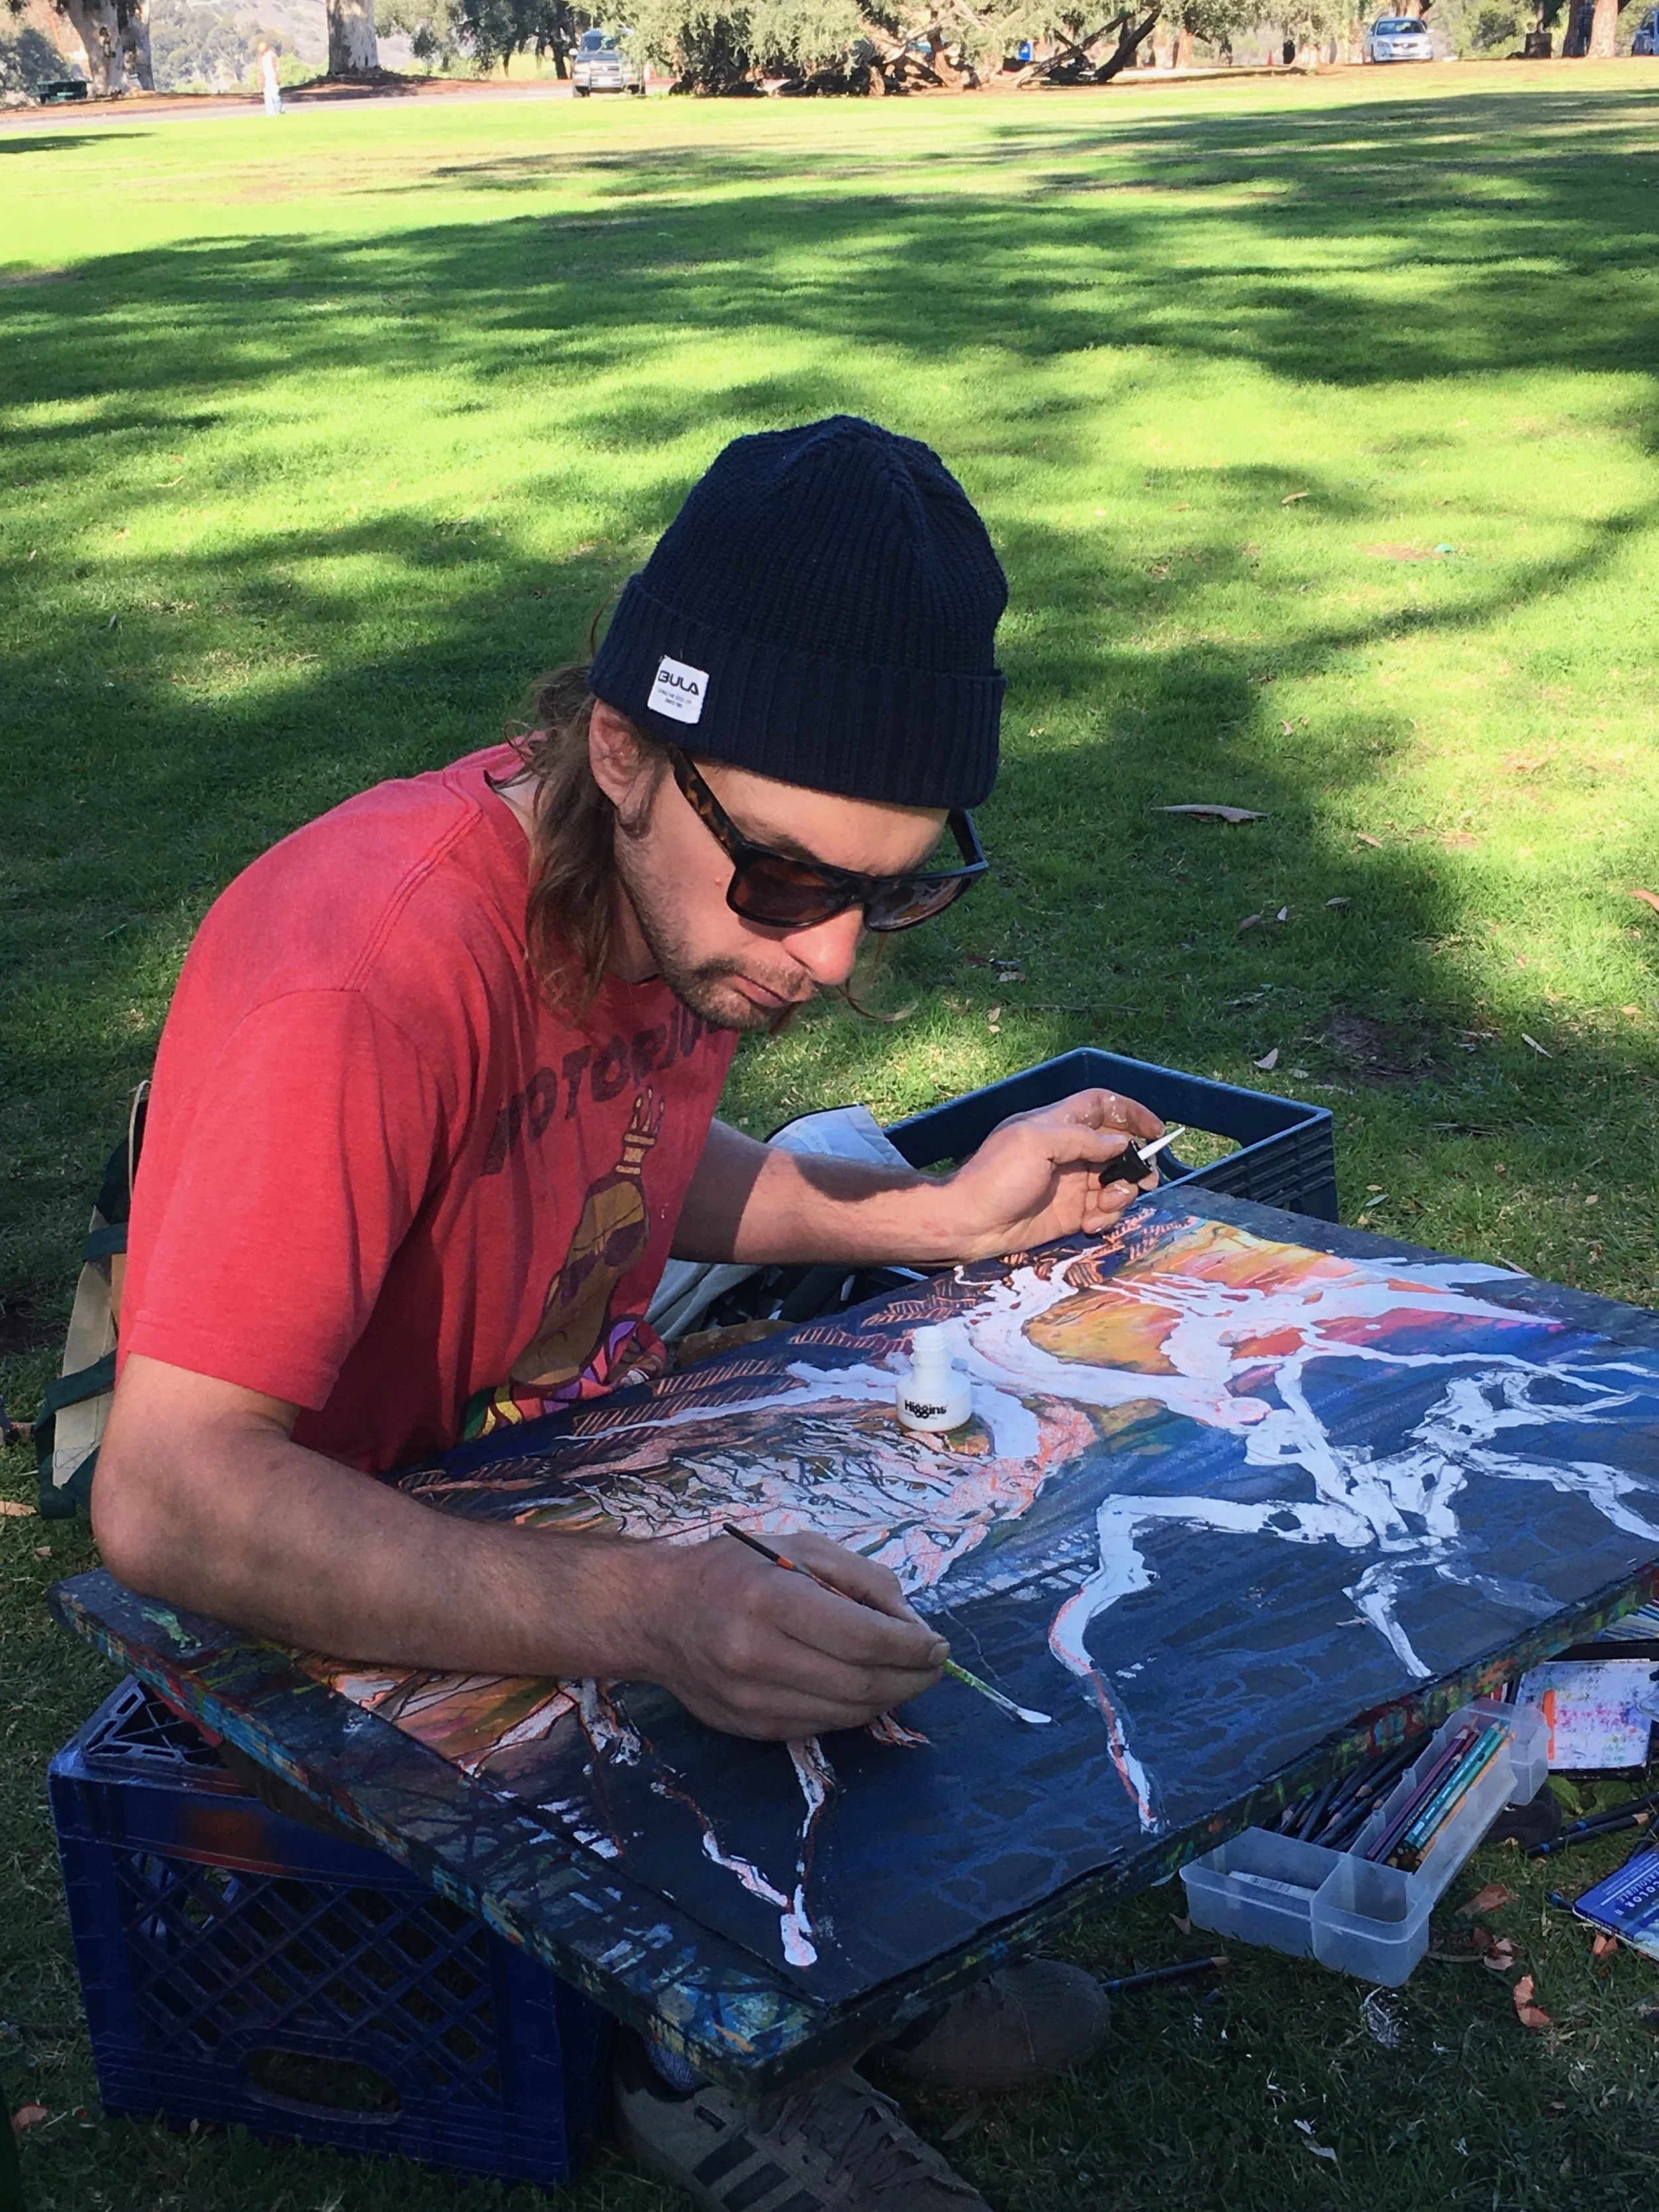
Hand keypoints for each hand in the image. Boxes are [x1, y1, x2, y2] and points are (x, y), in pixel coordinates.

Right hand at [641, 1530, 946, 1738]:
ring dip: (888, 1698)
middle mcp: (758, 1657)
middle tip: (932, 1665)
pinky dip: (851, 1710)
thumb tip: (914, 1626)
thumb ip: (863, 1581)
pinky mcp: (750, 1729)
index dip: (913, 1647)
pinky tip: (860, 1688)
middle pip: (862, 1684)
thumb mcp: (801, 1547)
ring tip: (903, 1675)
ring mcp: (751, 1701)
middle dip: (912, 1678)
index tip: (938, 1645)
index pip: (864, 1639)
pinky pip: (820, 1727)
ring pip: (847, 1715)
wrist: (657, 1614)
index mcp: (772, 1601)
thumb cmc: (734, 1570)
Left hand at [938, 1087, 1164, 1260]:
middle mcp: (1069, 1152)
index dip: (1131, 1113)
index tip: (1156, 1130)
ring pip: (1116, 1182)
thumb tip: (1119, 1142)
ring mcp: (1072, 1184)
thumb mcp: (1035, 1143)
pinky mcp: (1072, 1214)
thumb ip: (1081, 1139)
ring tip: (1103, 1207)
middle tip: (1142, 1180)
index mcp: (1058, 1125)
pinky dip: (1105, 1217)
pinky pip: (1103, 1212)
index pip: (1102, 1106)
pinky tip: (1089, 1224)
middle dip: (1135, 1163)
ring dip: (1121, 1194)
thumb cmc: (996, 1177)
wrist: (969, 1224)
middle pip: (1118, 1148)